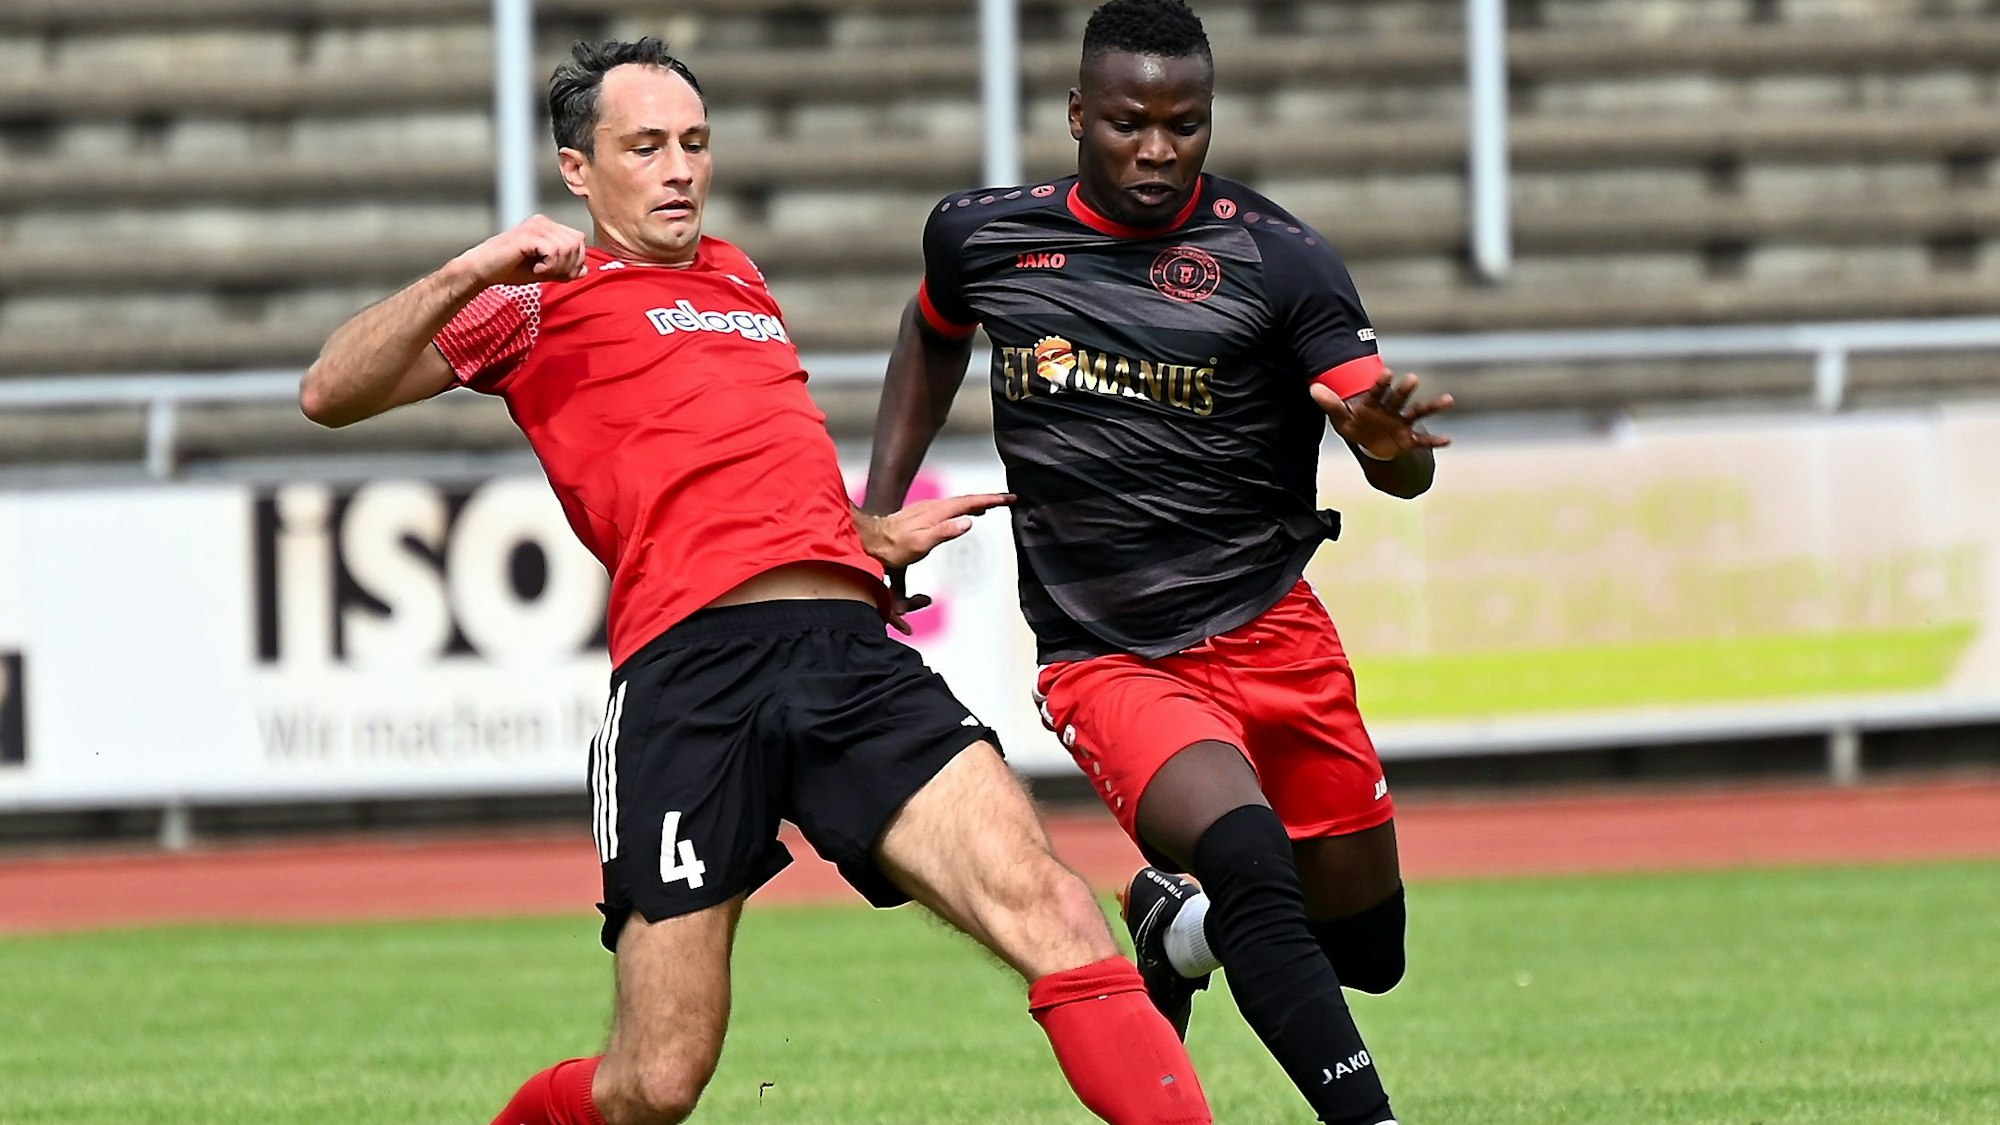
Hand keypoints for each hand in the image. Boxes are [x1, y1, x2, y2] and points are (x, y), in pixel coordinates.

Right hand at [449, 215, 589, 287]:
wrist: (483, 270)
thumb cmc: (511, 269)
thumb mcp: (545, 271)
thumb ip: (564, 269)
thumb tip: (586, 271)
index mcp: (548, 227)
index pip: (579, 240)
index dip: (575, 261)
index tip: (559, 273)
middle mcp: (543, 222)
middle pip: (576, 243)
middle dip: (568, 264)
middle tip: (549, 272)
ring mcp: (534, 226)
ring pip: (567, 247)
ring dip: (557, 266)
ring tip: (540, 270)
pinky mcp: (527, 235)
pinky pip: (553, 251)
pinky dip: (548, 266)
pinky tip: (535, 269)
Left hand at [856, 493, 1011, 634]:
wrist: (870, 543)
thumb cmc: (892, 548)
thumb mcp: (921, 544)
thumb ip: (944, 532)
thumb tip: (968, 522)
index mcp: (937, 512)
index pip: (970, 502)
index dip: (991, 500)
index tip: (1009, 498)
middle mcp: (934, 507)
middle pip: (967, 500)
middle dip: (989, 499)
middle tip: (1008, 500)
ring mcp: (928, 510)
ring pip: (959, 503)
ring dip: (977, 503)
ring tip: (992, 506)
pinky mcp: (923, 516)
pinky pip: (951, 508)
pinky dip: (964, 508)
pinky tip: (966, 514)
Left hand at [1310, 370, 1453, 459]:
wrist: (1369, 444)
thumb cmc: (1356, 426)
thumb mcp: (1340, 418)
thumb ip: (1330, 404)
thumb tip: (1313, 388)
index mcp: (1373, 403)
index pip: (1377, 391)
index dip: (1381, 383)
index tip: (1387, 372)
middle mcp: (1390, 410)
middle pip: (1398, 398)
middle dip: (1404, 390)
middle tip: (1413, 379)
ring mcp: (1402, 423)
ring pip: (1418, 412)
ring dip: (1432, 406)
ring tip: (1449, 400)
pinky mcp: (1408, 439)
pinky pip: (1423, 440)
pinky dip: (1435, 441)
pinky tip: (1448, 440)